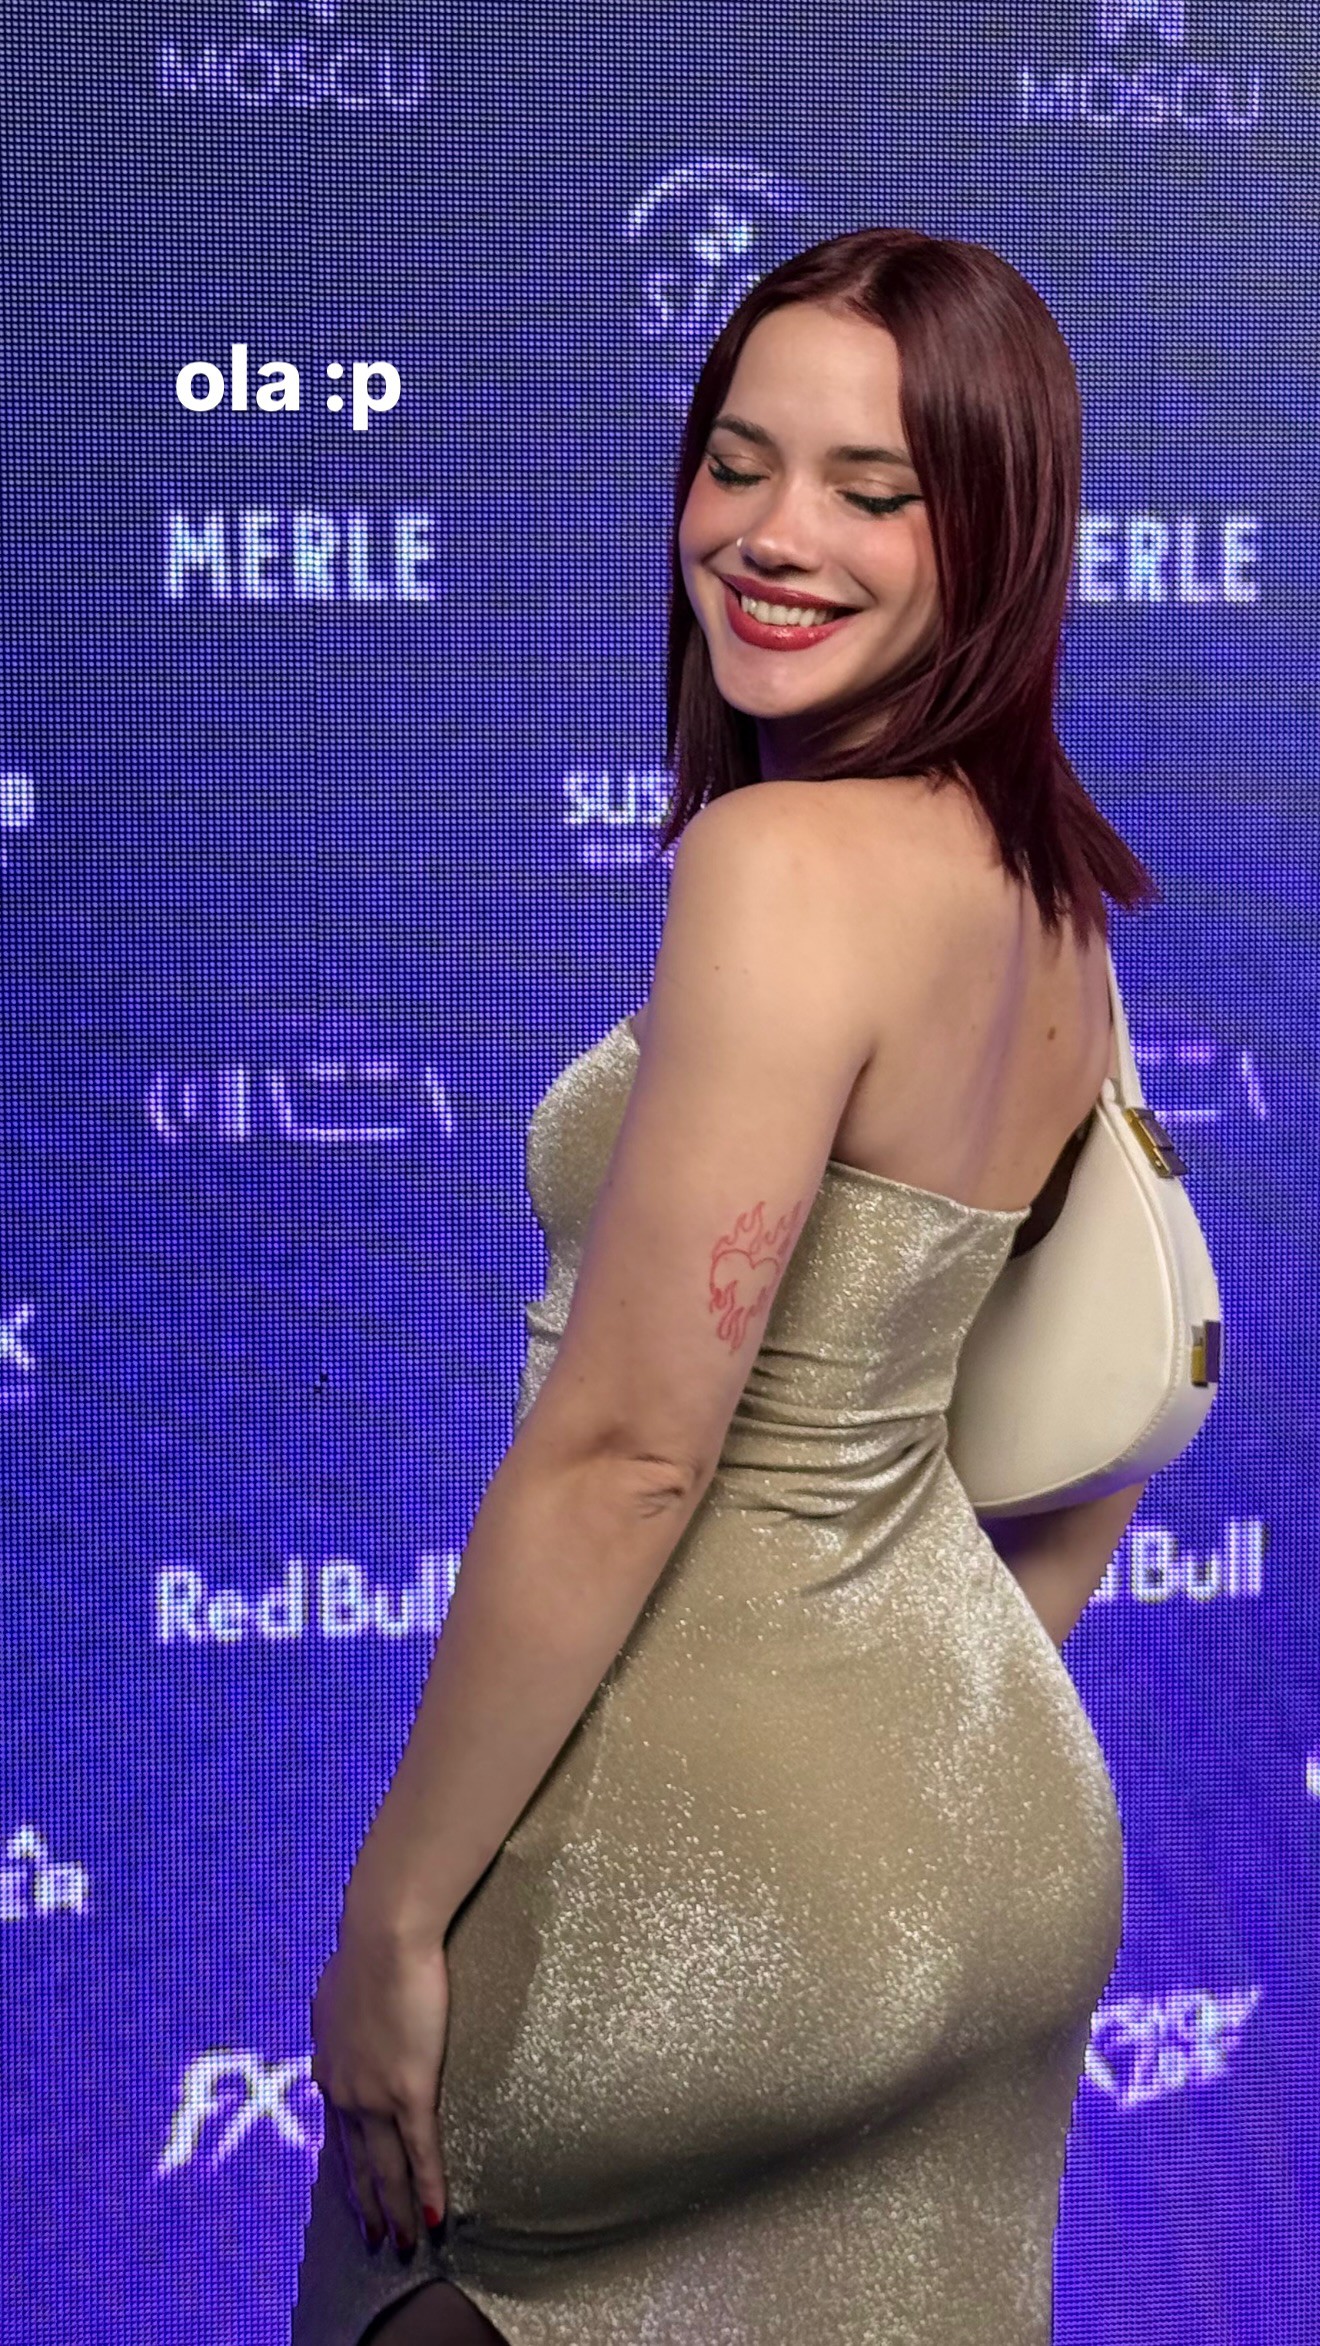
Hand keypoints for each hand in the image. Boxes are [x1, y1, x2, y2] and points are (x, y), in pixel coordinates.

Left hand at [309, 1911, 450, 2257]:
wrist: (384, 1937)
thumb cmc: (366, 1949)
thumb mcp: (335, 1992)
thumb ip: (336, 2017)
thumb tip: (334, 2018)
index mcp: (328, 2069)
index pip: (338, 2135)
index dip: (347, 2171)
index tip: (356, 2198)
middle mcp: (345, 2093)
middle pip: (358, 2164)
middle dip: (368, 2206)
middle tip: (376, 2240)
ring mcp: (376, 2097)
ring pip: (387, 2168)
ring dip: (396, 2211)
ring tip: (402, 2244)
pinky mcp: (411, 2090)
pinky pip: (422, 2151)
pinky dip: (428, 2189)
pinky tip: (436, 2218)